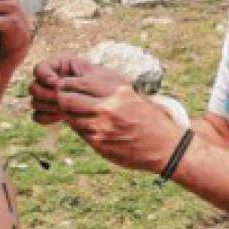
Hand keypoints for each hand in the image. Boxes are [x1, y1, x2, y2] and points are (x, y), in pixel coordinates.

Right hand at [30, 55, 102, 124]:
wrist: (117, 106)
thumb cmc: (109, 86)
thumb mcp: (95, 80)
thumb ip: (74, 82)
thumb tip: (56, 88)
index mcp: (62, 65)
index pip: (41, 68)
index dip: (44, 75)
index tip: (56, 83)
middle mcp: (53, 80)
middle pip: (35, 86)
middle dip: (45, 93)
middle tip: (59, 99)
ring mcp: (52, 96)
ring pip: (36, 101)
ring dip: (47, 106)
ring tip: (63, 109)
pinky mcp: (53, 111)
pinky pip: (39, 116)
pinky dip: (47, 117)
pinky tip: (60, 117)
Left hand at [31, 56, 178, 173]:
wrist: (165, 147)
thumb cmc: (150, 118)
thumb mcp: (134, 95)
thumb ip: (110, 88)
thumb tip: (82, 81)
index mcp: (118, 91)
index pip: (79, 83)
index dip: (68, 84)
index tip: (67, 86)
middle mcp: (108, 108)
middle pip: (67, 100)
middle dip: (62, 99)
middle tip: (64, 100)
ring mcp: (102, 128)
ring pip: (71, 118)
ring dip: (71, 115)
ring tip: (81, 113)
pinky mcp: (99, 144)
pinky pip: (80, 133)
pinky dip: (81, 128)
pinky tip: (92, 126)